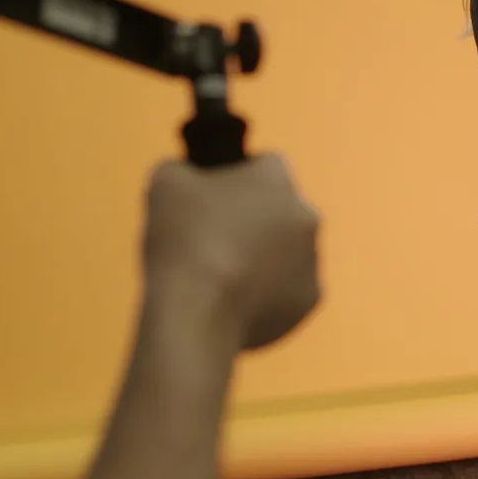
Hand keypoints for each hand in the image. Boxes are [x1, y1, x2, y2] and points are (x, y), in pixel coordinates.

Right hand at [141, 153, 322, 350]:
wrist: (197, 314)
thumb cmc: (182, 242)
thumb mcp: (165, 184)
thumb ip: (181, 169)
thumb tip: (184, 175)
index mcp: (277, 178)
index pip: (264, 164)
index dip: (236, 178)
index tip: (213, 199)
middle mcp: (306, 215)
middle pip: (279, 210)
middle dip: (254, 220)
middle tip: (214, 241)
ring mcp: (311, 260)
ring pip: (287, 252)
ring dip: (263, 258)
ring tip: (220, 277)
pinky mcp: (308, 300)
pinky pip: (287, 290)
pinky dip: (265, 294)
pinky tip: (233, 303)